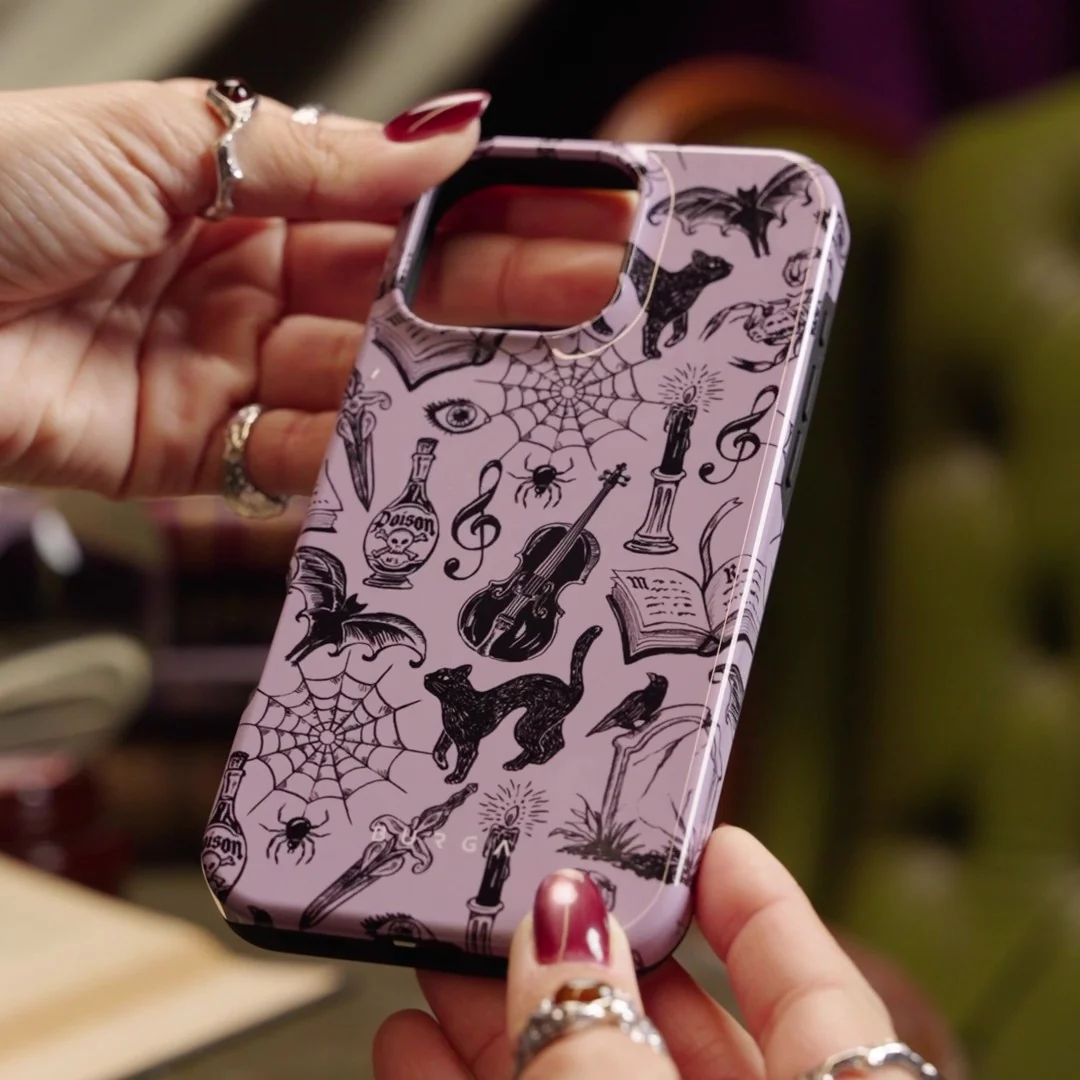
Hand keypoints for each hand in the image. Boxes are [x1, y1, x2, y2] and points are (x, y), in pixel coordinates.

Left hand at [0, 81, 629, 496]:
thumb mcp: (164, 142)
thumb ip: (314, 158)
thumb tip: (445, 136)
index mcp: (234, 194)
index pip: (381, 212)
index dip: (468, 221)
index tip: (556, 226)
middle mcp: (241, 284)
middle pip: (383, 305)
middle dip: (477, 309)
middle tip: (577, 311)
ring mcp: (221, 372)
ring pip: (351, 387)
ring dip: (429, 390)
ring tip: (520, 391)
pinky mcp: (188, 453)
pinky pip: (289, 461)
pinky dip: (349, 461)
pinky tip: (416, 454)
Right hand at [374, 827, 913, 1078]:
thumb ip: (608, 1047)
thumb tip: (560, 926)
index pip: (811, 975)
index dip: (752, 893)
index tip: (699, 830)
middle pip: (672, 1021)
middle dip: (579, 948)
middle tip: (516, 886)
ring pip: (587, 1074)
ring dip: (502, 1018)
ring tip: (436, 959)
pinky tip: (413, 1052)